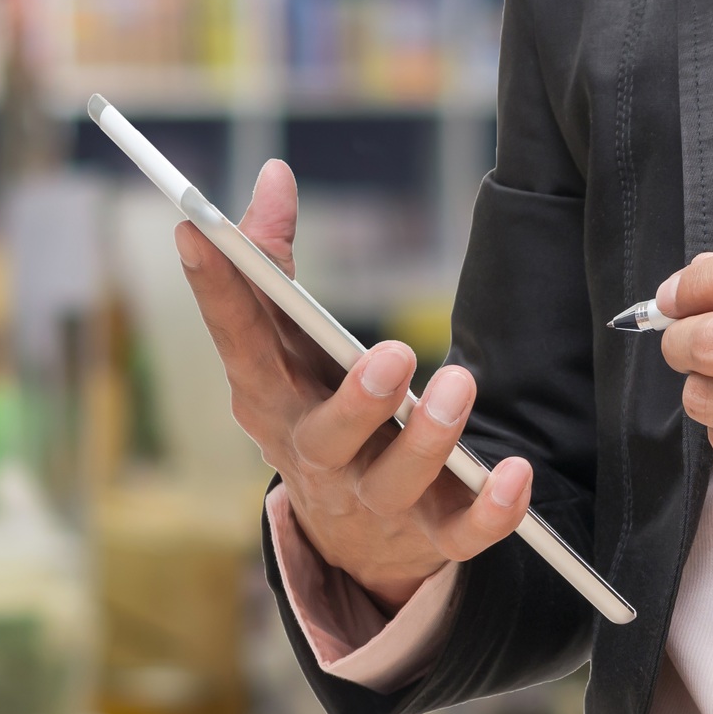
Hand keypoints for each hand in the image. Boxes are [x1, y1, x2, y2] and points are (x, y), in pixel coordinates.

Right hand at [178, 160, 534, 606]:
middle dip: (358, 400)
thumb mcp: (286, 344)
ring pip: (397, 482)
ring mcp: (372, 502)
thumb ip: (276, 262)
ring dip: (430, 438)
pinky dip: (491, 511)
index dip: (214, 290)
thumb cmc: (315, 407)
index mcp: (271, 400)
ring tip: (460, 384)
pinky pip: (462, 535)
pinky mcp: (428, 537)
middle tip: (394, 355)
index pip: (236, 343)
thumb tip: (275, 174)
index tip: (196, 231)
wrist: (350, 539)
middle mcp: (316, 456)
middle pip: (328, 436)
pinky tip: (516, 472)